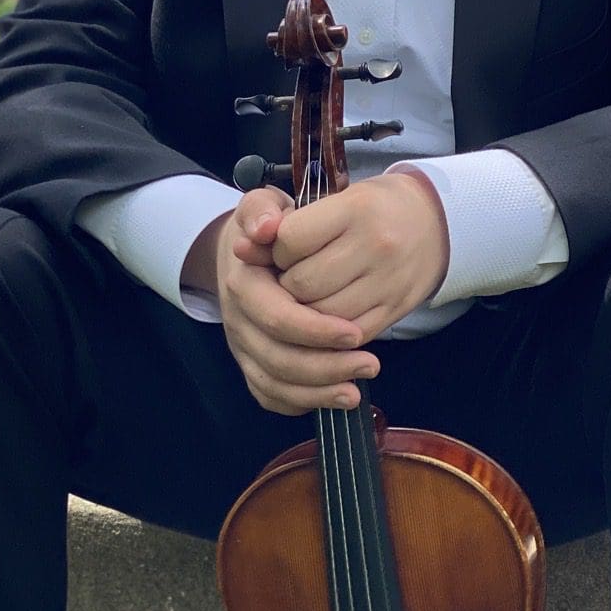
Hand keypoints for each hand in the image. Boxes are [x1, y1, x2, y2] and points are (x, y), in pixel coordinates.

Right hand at [216, 187, 381, 416]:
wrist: (244, 252)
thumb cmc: (267, 229)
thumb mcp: (262, 206)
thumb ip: (262, 210)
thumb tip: (267, 227)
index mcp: (243, 285)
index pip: (277, 317)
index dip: (315, 330)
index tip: (356, 331)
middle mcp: (239, 322)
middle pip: (277, 358)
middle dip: (325, 367)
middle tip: (372, 364)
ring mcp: (243, 348)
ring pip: (274, 384)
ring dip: (318, 392)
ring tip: (358, 391)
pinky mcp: (252, 365)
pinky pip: (270, 396)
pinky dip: (301, 403)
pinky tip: (334, 399)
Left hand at [233, 170, 448, 345]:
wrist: (437, 223)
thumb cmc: (373, 208)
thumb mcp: (330, 197)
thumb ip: (278, 220)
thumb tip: (241, 248)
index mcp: (356, 208)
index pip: (290, 240)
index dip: (276, 249)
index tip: (284, 248)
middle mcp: (376, 245)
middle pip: (303, 283)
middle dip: (286, 285)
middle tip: (292, 275)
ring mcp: (388, 281)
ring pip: (322, 316)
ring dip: (304, 312)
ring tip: (308, 295)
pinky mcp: (395, 310)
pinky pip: (348, 335)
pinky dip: (328, 332)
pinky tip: (326, 315)